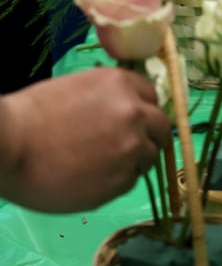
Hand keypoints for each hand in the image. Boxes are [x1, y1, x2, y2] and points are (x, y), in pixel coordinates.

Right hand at [0, 68, 171, 212]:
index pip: (152, 97)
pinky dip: (116, 181)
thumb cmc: (28, 117)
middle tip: (126, 147)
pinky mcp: (123, 180)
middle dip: (148, 136)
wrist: (7, 148)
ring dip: (133, 161)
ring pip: (149, 157)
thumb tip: (124, 111)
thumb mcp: (74, 89)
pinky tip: (89, 178)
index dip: (143, 110)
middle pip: (161, 128)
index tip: (134, 121)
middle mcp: (135, 113)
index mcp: (121, 84)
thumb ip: (107, 99)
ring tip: (99, 164)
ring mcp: (133, 148)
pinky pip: (131, 181)